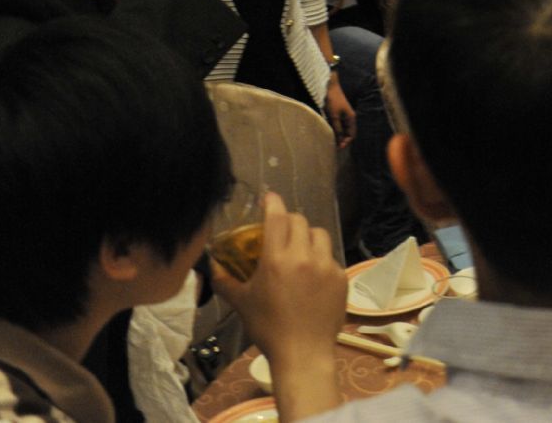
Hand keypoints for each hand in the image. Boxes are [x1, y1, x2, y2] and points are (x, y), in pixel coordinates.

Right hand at [211, 193, 347, 411]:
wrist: (303, 353)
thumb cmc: (269, 328)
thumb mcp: (241, 303)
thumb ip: (225, 281)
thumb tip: (210, 266)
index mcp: (277, 259)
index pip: (277, 218)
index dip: (272, 203)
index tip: (269, 198)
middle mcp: (304, 256)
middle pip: (299, 221)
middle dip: (288, 222)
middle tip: (280, 232)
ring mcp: (326, 266)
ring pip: (319, 235)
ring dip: (308, 237)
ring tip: (299, 250)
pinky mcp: (340, 277)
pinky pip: (330, 257)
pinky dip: (320, 259)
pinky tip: (311, 276)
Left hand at [324, 76, 355, 147]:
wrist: (330, 88)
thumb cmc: (333, 101)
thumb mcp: (334, 116)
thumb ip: (337, 128)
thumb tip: (339, 140)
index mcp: (351, 118)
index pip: (352, 134)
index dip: (347, 142)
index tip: (339, 147)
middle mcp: (349, 118)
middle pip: (348, 133)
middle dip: (343, 140)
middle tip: (335, 146)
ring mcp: (344, 116)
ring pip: (343, 129)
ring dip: (339, 136)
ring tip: (332, 141)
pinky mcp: (338, 114)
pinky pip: (339, 125)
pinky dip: (336, 130)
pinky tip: (330, 133)